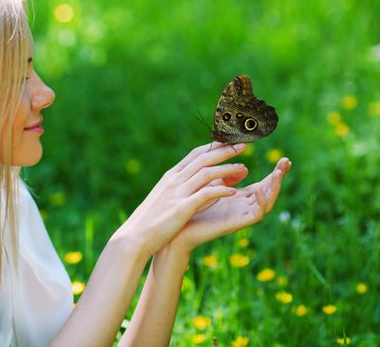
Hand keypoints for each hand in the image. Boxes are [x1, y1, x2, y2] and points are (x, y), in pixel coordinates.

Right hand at [113, 143, 249, 257]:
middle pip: (204, 159)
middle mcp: (175, 180)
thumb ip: (181, 188)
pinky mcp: (182, 208)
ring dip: (227, 169)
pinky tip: (234, 192)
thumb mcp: (165, 198)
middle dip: (225, 151)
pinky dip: (221, 191)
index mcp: (171, 176)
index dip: (214, 147)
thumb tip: (197, 184)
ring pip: (206, 173)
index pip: (195, 154)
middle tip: (243, 146)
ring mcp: (178, 193)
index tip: (230, 143)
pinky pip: (205, 195)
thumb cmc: (151, 220)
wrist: (136, 236)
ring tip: (243, 168)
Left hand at [167, 152, 290, 255]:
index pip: (263, 184)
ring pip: (266, 202)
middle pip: (268, 192)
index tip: (284, 159)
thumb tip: (244, 167)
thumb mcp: (211, 186)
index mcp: (238, 198)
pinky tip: (260, 189)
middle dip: (279, 178)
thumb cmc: (192, 208)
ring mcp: (240, 215)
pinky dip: (261, 202)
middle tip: (286, 162)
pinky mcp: (235, 223)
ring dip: (274, 188)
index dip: (274, 173)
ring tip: (277, 173)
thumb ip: (226, 176)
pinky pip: (255, 214)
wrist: (178, 231)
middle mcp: (242, 206)